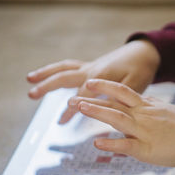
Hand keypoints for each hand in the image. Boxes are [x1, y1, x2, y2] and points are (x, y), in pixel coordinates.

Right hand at [26, 40, 159, 123]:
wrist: (144, 52)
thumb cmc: (142, 69)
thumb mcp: (136, 85)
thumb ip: (121, 97)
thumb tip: (109, 111)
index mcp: (101, 76)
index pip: (81, 95)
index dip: (71, 109)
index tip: (61, 122)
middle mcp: (91, 69)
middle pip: (64, 77)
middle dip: (47, 86)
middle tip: (31, 94)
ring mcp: (90, 65)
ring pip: (64, 68)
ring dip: (46, 73)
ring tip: (30, 78)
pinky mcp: (92, 65)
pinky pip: (70, 66)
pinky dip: (58, 69)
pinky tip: (50, 74)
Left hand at [70, 79, 174, 166]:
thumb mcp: (166, 110)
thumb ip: (149, 109)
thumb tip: (136, 108)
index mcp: (148, 106)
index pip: (122, 91)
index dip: (104, 86)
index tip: (90, 82)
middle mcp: (144, 115)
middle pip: (114, 102)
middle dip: (92, 98)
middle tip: (73, 96)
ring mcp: (145, 130)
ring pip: (117, 118)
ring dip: (96, 112)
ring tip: (79, 107)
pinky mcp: (148, 148)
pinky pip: (126, 145)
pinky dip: (111, 144)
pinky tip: (97, 144)